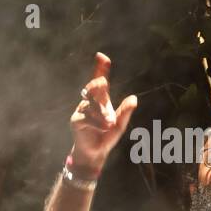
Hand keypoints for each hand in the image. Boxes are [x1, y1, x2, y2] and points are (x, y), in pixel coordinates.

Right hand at [70, 52, 136, 173]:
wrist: (96, 153)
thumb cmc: (107, 137)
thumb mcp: (120, 125)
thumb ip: (126, 112)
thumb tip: (134, 98)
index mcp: (102, 100)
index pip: (101, 81)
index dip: (101, 69)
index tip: (102, 57)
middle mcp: (90, 102)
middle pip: (93, 87)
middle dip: (97, 84)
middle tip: (103, 83)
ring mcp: (81, 110)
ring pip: (92, 105)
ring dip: (102, 114)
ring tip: (109, 124)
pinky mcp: (76, 120)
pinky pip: (86, 117)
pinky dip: (97, 123)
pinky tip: (104, 128)